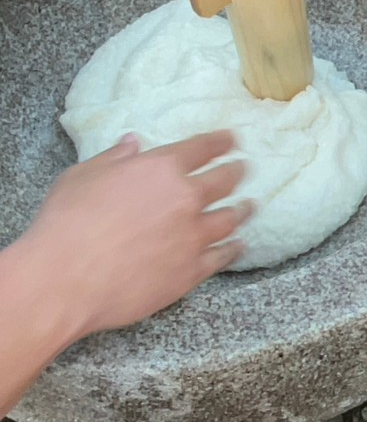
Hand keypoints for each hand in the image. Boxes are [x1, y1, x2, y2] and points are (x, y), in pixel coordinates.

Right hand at [19, 130, 251, 338]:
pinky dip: (233, 248)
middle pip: (226, 180)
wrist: (64, 281)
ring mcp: (193, 236)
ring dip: (242, 210)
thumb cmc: (65, 224)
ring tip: (249, 207)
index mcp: (162, 168)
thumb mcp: (83, 176)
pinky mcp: (192, 270)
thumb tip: (133, 142)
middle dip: (238, 171)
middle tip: (244, 169)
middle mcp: (187, 198)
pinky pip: (223, 256)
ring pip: (230, 218)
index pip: (204, 148)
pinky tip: (238, 245)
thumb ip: (115, 157)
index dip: (221, 142)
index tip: (233, 140)